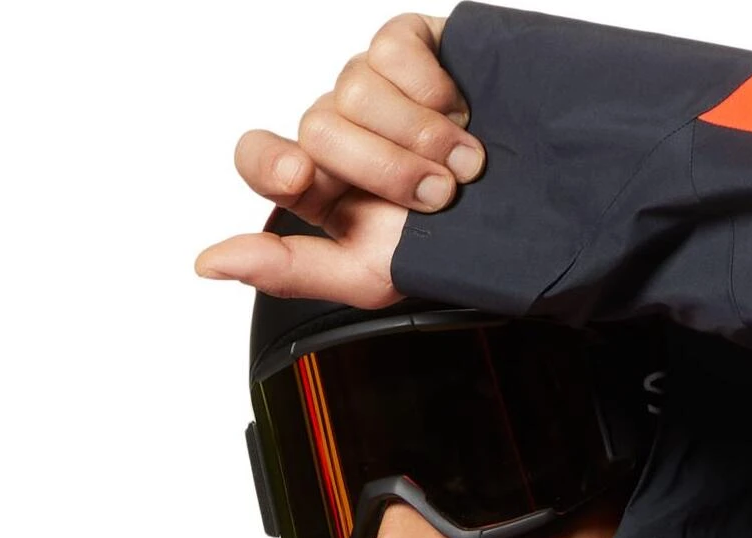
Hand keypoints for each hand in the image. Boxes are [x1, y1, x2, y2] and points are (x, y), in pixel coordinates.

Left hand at [193, 13, 483, 303]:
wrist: (538, 214)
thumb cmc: (458, 250)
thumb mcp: (374, 278)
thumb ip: (291, 271)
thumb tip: (212, 262)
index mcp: (322, 187)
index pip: (259, 156)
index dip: (272, 162)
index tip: (304, 180)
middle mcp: (340, 130)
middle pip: (318, 126)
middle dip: (386, 169)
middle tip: (438, 197)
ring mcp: (373, 86)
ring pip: (355, 87)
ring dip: (420, 136)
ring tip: (464, 163)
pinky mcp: (408, 46)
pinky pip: (392, 50)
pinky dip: (433, 90)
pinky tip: (461, 114)